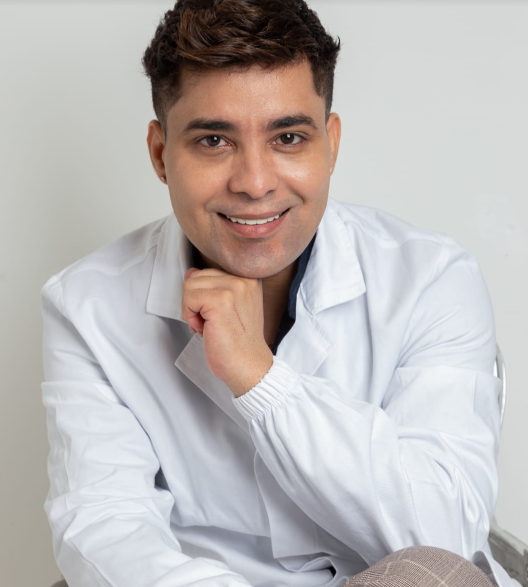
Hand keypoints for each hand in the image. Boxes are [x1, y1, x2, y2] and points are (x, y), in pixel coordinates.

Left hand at [182, 267, 273, 396]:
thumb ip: (212, 287)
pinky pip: (188, 297)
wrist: (248, 365)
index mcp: (249, 277)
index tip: (217, 315)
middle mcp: (244, 278)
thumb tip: (190, 272)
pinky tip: (205, 328)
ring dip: (191, 309)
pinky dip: (189, 316)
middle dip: (196, 302)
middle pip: (197, 277)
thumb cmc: (238, 342)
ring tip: (209, 325)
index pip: (209, 272)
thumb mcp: (229, 307)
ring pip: (190, 285)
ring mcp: (233, 287)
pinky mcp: (220, 300)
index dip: (204, 296)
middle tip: (212, 323)